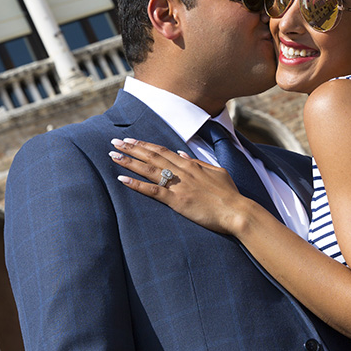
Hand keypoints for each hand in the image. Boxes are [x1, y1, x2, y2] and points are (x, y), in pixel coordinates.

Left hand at [109, 137, 247, 234]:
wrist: (237, 211)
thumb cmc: (229, 194)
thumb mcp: (216, 171)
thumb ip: (197, 162)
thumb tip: (182, 153)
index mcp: (190, 164)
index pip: (162, 150)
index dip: (145, 145)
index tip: (131, 140)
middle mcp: (182, 171)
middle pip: (151, 156)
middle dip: (131, 148)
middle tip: (114, 142)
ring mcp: (178, 185)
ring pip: (149, 169)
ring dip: (129, 161)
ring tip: (113, 156)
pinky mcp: (177, 200)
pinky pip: (152, 190)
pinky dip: (136, 184)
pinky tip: (122, 179)